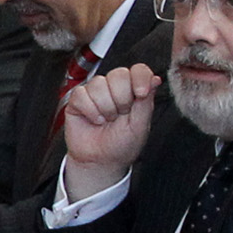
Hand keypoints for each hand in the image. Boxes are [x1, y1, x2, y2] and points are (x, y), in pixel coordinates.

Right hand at [58, 64, 160, 198]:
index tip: (141, 93)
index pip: (138, 70)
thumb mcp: (140, 125)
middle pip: (118, 74)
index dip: (139, 78)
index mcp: (133, 91)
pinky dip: (90, 111)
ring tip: (106, 120)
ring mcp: (95, 93)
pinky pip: (82, 94)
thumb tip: (154, 79)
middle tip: (121, 115)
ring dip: (105, 108)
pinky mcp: (78, 100)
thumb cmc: (121, 145)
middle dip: (121, 99)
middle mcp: (114, 89)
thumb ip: (146, 102)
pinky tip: (94, 120)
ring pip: (99, 84)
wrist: (100, 161)